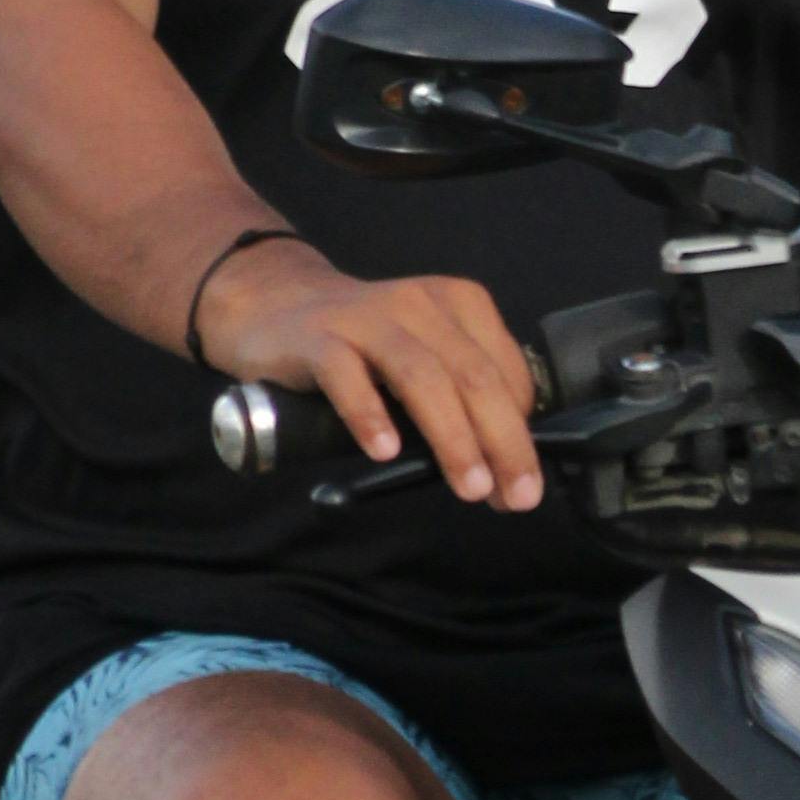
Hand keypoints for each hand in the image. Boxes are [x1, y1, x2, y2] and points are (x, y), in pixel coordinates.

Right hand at [199, 241, 547, 511]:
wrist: (276, 304)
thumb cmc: (363, 345)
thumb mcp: (424, 355)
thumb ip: (460, 394)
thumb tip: (503, 464)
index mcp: (457, 304)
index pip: (504, 370)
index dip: (521, 430)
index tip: (523, 480)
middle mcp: (418, 305)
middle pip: (473, 375)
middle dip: (502, 440)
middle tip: (515, 495)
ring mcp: (366, 319)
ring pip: (421, 376)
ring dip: (452, 436)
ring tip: (468, 485)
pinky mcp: (318, 338)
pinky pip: (347, 376)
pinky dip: (370, 415)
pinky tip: (384, 452)